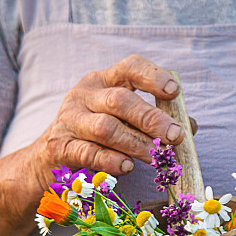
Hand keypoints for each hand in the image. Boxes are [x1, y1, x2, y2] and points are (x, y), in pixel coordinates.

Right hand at [31, 54, 196, 188]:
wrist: (47, 160)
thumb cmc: (94, 137)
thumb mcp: (122, 121)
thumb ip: (152, 121)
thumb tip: (188, 126)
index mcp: (103, 81)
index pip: (129, 68)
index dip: (153, 76)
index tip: (173, 92)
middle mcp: (84, 95)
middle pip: (120, 100)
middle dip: (151, 119)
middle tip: (174, 136)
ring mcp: (69, 119)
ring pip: (106, 128)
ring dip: (135, 143)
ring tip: (155, 157)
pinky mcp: (59, 146)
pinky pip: (88, 152)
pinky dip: (110, 160)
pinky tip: (127, 167)